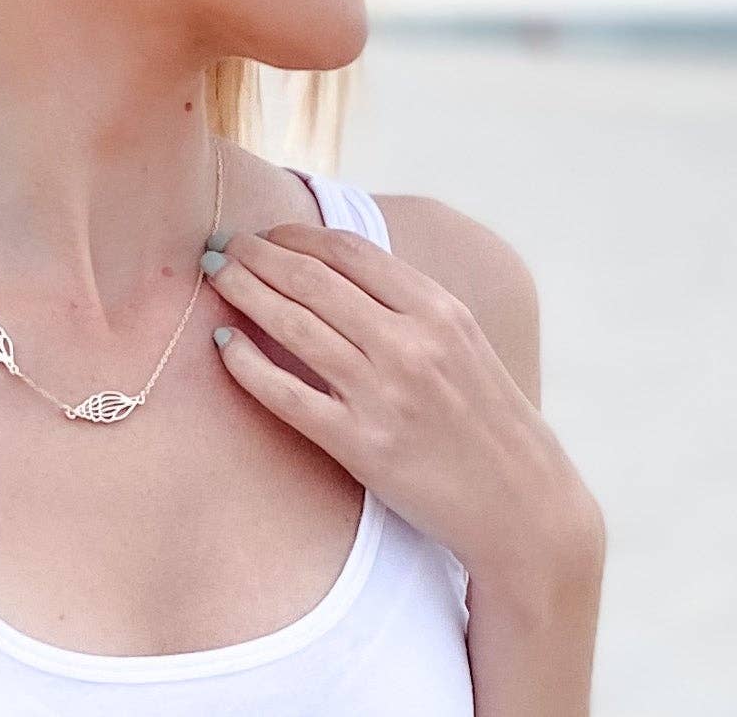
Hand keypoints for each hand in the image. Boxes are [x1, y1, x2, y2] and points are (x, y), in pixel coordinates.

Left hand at [203, 223, 594, 580]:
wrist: (522, 505)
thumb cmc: (484, 415)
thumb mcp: (461, 338)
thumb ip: (405, 300)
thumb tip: (333, 259)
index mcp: (438, 310)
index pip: (350, 252)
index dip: (296, 235)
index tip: (264, 231)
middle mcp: (411, 346)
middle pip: (313, 280)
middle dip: (258, 255)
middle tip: (221, 244)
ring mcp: (385, 396)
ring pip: (294, 326)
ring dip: (245, 292)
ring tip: (215, 277)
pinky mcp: (362, 447)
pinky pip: (288, 395)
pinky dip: (248, 364)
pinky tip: (223, 343)